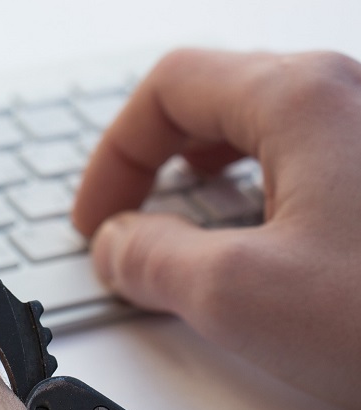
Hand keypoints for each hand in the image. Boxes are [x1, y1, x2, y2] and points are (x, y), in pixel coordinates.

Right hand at [74, 49, 360, 409]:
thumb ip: (150, 260)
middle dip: (156, 161)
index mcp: (302, 98)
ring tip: (189, 224)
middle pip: (218, 99)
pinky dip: (264, 192)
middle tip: (132, 220)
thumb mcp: (238, 296)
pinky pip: (315, 159)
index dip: (113, 157)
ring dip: (209, 175)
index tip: (97, 222)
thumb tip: (118, 247)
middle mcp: (351, 96)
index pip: (169, 91)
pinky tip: (267, 242)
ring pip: (268, 127)